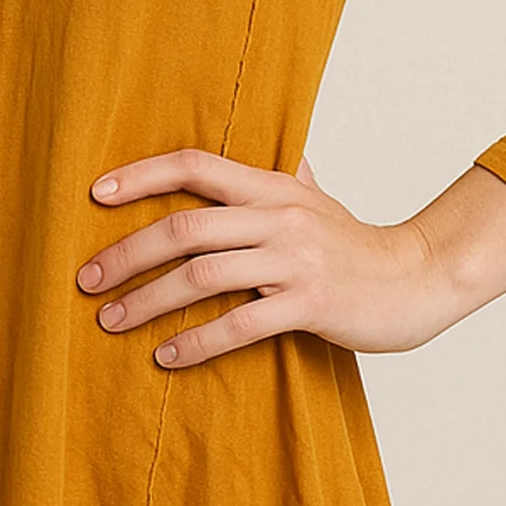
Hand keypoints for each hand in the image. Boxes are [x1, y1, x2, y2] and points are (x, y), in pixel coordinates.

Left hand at [74, 148, 464, 368]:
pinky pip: (240, 324)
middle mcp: (279, 218)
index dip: (142, 175)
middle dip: (126, 254)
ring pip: (203, 277)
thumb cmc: (357, 244)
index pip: (197, 165)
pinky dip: (195, 342)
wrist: (420, 279)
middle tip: (86, 279)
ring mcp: (295, 262)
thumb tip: (265, 148)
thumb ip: (281, 176)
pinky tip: (166, 357)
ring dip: (148, 301)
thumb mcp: (317, 198)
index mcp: (273, 188)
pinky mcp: (310, 305)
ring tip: (111, 321)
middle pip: (185, 228)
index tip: (96, 194)